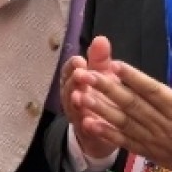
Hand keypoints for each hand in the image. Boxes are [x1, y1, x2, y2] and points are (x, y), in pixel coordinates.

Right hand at [62, 36, 124, 159]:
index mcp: (75, 82)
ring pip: (73, 109)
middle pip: (68, 89)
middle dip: (73, 81)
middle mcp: (72, 98)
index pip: (68, 71)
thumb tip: (101, 38)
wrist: (103, 131)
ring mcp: (78, 116)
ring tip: (80, 96)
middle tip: (80, 74)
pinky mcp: (87, 133)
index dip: (72, 66)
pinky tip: (90, 120)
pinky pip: (85, 129)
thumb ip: (100, 59)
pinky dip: (86, 125)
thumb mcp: (102, 76)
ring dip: (76, 102)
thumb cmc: (101, 96)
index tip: (80, 60)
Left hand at [66, 57, 171, 171]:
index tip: (115, 65)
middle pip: (132, 106)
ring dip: (101, 110)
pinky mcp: (153, 154)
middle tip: (87, 75)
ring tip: (80, 96)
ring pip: (125, 124)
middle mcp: (167, 128)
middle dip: (107, 89)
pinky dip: (107, 134)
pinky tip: (89, 124)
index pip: (154, 92)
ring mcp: (158, 143)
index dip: (134, 79)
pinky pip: (126, 143)